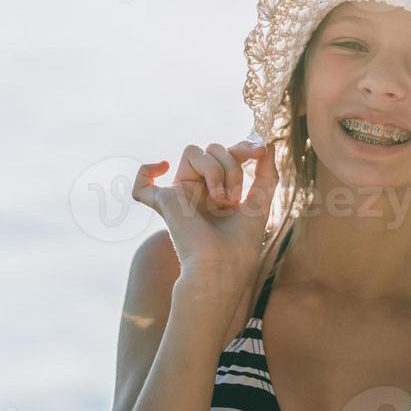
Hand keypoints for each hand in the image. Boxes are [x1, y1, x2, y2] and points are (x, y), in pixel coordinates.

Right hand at [130, 138, 280, 282]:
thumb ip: (266, 174)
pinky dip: (145, 172)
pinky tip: (160, 167)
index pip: (227, 155)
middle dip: (232, 166)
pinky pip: (142, 185)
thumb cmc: (242, 242)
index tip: (260, 151)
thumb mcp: (261, 201)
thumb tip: (268, 145)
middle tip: (235, 196)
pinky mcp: (164, 201)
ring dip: (215, 169)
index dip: (243, 148)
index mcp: (220, 190)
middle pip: (213, 149)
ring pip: (193, 152)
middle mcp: (199, 190)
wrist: (223, 264)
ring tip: (221, 200)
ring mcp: (180, 194)